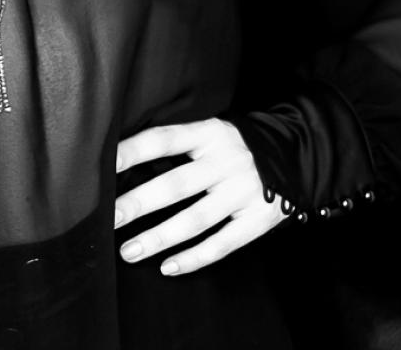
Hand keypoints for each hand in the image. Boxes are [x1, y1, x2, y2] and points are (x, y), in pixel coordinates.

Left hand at [114, 119, 282, 274]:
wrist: (295, 155)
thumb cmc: (235, 146)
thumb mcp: (211, 133)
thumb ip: (178, 146)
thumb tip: (124, 163)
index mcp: (210, 134)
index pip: (165, 139)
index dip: (134, 151)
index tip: (105, 166)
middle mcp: (226, 162)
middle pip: (177, 184)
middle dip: (140, 203)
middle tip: (111, 218)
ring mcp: (244, 192)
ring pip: (195, 220)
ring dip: (159, 238)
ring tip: (129, 251)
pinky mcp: (259, 220)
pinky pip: (221, 244)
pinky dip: (194, 258)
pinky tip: (168, 266)